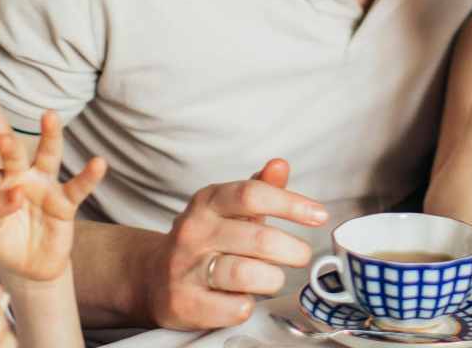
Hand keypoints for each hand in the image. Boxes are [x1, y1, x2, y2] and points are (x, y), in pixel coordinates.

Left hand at [0, 111, 105, 281]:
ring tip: (50, 116)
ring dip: (50, 135)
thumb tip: (2, 187)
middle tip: (3, 139)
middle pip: (16, 154)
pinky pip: (78, 187)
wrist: (29, 267)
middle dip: (10, 145)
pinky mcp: (65, 202)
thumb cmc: (3, 240)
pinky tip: (98, 163)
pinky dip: (89, 176)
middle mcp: (21, 177)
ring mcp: (45, 186)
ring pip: (48, 156)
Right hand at [145, 158, 327, 329]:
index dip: (291, 204)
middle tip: (302, 255)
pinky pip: (233, 307)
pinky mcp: (184, 302)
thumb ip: (259, 188)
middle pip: (258, 238)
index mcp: (208, 201)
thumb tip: (280, 165)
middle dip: (292, 250)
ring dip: (272, 278)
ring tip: (274, 277)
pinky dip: (248, 305)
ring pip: (246, 274)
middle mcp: (194, 230)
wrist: (151, 276)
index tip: (319, 215)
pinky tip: (245, 298)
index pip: (253, 194)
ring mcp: (186, 267)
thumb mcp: (229, 208)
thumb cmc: (206, 239)